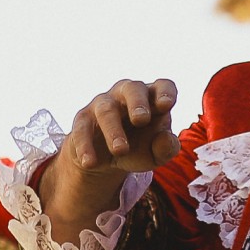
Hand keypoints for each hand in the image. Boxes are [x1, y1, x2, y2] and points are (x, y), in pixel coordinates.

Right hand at [63, 79, 181, 175]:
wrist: (109, 158)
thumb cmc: (141, 146)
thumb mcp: (157, 153)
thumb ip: (166, 147)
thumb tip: (166, 140)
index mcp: (152, 98)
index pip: (162, 87)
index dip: (165, 93)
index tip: (167, 104)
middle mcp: (127, 94)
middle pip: (133, 89)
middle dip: (137, 103)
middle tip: (141, 119)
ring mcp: (103, 104)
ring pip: (106, 110)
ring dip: (113, 130)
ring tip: (121, 150)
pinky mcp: (83, 120)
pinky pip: (82, 129)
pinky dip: (85, 146)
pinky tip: (89, 162)